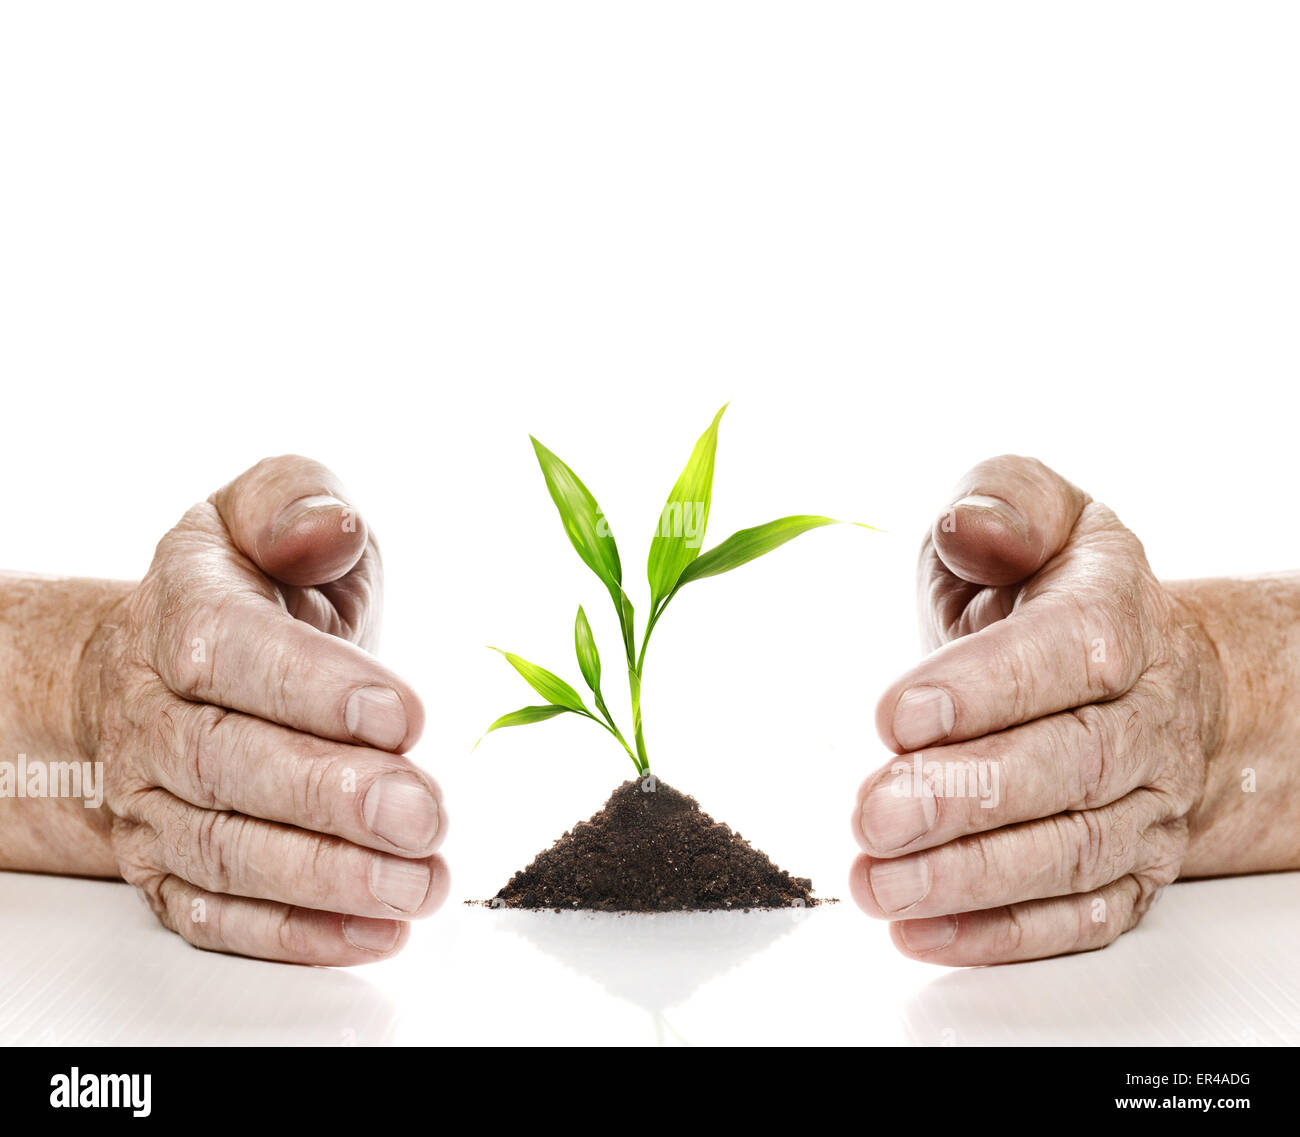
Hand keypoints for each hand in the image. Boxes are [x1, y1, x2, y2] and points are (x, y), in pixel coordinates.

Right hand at [82, 456, 446, 964]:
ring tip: (419, 881)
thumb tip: (325, 526)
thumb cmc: (249, 583)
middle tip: (423, 814)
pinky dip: (297, 930)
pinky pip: (217, 911)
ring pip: (226, 850)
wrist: (170, 662)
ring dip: (327, 876)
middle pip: (228, 764)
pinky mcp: (170, 865)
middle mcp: (153, 711)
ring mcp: (155, 798)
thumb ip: (297, 502)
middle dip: (332, 796)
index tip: (403, 714)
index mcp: (181, 610)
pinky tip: (378, 929)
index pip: (229, 651)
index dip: (312, 686)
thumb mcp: (271, 510)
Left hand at [852, 456, 1222, 964]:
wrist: (1141, 668)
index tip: (895, 713)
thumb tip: (976, 527)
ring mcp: (1146, 800)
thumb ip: (1001, 503)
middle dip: (966, 796)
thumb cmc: (1051, 587)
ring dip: (972, 876)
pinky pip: (1081, 913)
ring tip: (878, 881)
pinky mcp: (1131, 868)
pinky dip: (1002, 931)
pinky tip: (920, 930)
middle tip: (873, 813)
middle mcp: (1148, 714)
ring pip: (1073, 850)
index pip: (1071, 652)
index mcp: (1117, 612)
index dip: (987, 688)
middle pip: (1071, 764)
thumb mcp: (1029, 512)